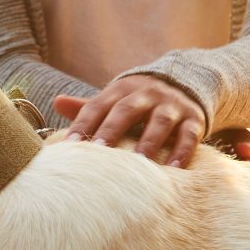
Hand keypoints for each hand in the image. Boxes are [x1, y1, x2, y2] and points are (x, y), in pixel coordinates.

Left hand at [53, 74, 206, 167]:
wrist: (187, 81)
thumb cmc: (140, 100)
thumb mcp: (117, 99)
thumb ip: (89, 105)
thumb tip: (56, 102)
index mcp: (122, 89)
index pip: (98, 105)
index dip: (84, 124)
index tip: (70, 145)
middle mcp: (147, 94)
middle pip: (127, 109)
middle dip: (112, 129)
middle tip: (99, 150)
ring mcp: (172, 105)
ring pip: (160, 122)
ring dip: (149, 141)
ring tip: (139, 163)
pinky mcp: (194, 118)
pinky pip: (189, 134)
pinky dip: (183, 151)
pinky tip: (175, 168)